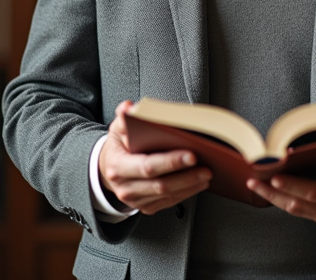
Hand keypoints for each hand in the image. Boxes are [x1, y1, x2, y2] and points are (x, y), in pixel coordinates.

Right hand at [98, 100, 211, 214]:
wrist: (108, 170)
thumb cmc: (118, 146)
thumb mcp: (117, 129)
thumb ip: (125, 117)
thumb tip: (129, 108)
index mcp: (118, 166)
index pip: (148, 166)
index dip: (171, 162)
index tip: (192, 154)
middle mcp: (125, 187)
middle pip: (160, 184)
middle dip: (187, 176)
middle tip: (207, 167)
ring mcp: (135, 200)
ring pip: (167, 195)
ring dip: (191, 185)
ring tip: (207, 173)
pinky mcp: (146, 207)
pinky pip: (169, 202)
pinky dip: (187, 193)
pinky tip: (199, 182)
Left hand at [247, 149, 315, 225]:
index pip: (314, 192)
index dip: (293, 185)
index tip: (275, 175)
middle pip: (296, 202)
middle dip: (272, 191)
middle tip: (254, 178)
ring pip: (291, 208)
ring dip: (270, 196)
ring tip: (252, 182)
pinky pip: (293, 208)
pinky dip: (277, 199)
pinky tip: (264, 188)